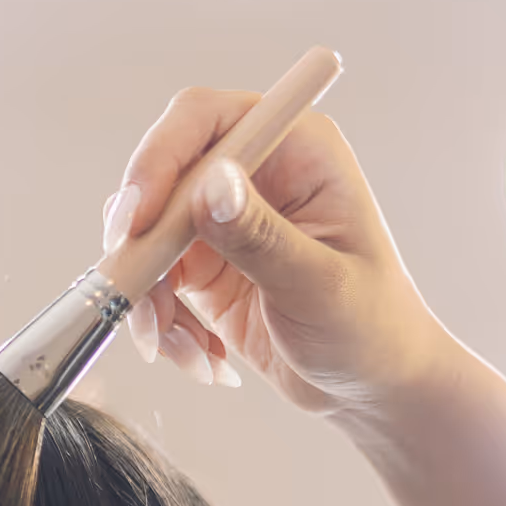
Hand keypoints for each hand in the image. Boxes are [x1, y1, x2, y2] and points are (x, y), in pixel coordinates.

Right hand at [104, 88, 447, 414]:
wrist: (369, 384)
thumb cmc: (369, 327)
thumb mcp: (318, 284)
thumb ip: (261, 236)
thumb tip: (211, 185)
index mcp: (295, 149)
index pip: (204, 121)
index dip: (158, 161)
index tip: (136, 224)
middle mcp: (253, 174)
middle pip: (160, 183)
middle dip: (143, 252)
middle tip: (142, 309)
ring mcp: (223, 221)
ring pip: (147, 241)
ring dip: (150, 303)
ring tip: (185, 352)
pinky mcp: (203, 267)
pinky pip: (154, 286)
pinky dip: (163, 326)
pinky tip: (202, 359)